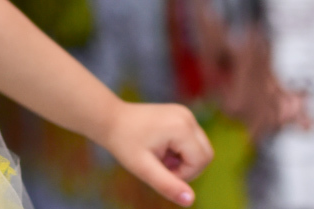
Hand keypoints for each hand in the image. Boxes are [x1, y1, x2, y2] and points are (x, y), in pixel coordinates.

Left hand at [99, 101, 213, 206]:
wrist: (109, 119)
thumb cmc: (124, 143)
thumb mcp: (143, 168)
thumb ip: (167, 185)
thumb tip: (190, 201)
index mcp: (182, 127)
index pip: (200, 162)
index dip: (183, 174)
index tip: (160, 170)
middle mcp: (187, 117)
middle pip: (205, 154)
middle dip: (186, 167)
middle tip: (159, 164)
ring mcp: (185, 114)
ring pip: (200, 148)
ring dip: (182, 159)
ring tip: (158, 155)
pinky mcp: (181, 115)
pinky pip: (192, 140)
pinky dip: (180, 150)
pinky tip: (160, 148)